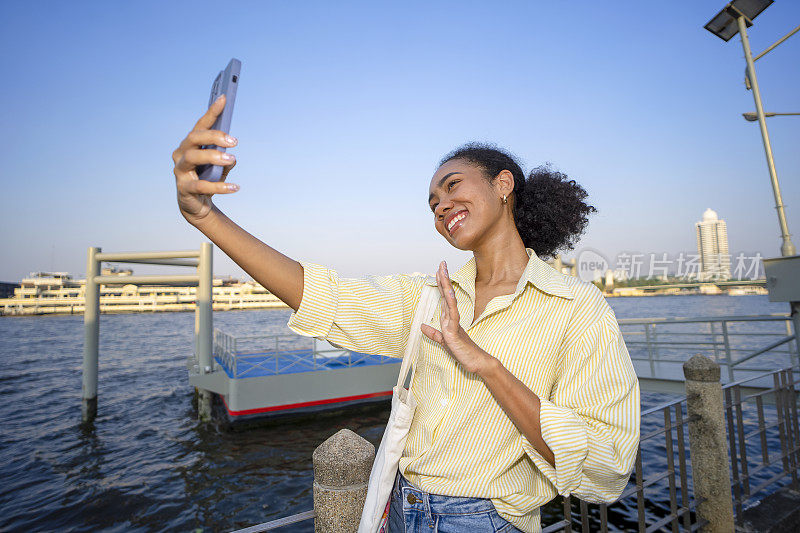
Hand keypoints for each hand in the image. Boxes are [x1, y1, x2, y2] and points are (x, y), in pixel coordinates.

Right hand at [171, 94, 239, 225]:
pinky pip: (201, 185)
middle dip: (214, 136)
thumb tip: (231, 156)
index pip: (200, 125)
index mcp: (190, 144)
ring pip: (193, 157)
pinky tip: (235, 187)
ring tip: (232, 159)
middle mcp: (181, 154)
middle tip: (234, 141)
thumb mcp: (220, 166)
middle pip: (193, 138)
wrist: (197, 205)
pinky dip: (220, 186)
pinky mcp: (184, 188)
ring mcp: (180, 171)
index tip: (224, 98)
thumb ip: (225, 157)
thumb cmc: (208, 178)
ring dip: (213, 156)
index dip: (212, 111)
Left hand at [421, 261, 492, 374]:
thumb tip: (422, 326)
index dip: (440, 283)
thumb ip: (433, 333)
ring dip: (446, 285)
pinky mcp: (455, 331)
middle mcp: (452, 317)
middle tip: (442, 263)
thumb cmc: (462, 351)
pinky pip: (453, 315)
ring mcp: (454, 322)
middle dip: (443, 278)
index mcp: (448, 318)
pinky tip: (449, 293)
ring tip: (444, 271)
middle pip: (446, 294)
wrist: (476, 362)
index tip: (438, 270)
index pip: (443, 297)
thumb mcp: (443, 341)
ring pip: (450, 300)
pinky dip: (451, 303)